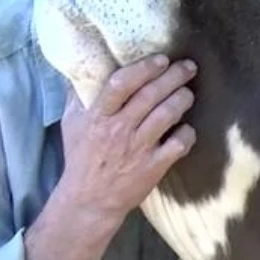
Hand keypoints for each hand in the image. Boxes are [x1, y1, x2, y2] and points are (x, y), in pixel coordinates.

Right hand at [58, 55, 197, 226]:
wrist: (89, 200)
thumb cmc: (81, 158)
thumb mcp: (71, 123)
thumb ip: (78, 95)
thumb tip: (84, 66)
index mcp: (98, 116)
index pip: (121, 84)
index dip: (144, 68)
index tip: (160, 59)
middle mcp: (119, 130)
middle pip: (150, 95)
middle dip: (174, 76)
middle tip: (188, 66)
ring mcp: (138, 149)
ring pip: (167, 115)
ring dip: (182, 99)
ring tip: (188, 92)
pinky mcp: (153, 167)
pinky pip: (178, 144)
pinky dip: (187, 133)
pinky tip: (187, 128)